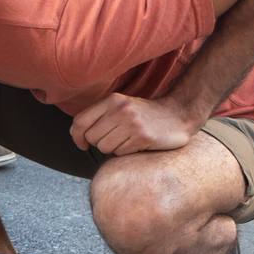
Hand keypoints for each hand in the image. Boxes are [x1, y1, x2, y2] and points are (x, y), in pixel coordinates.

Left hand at [68, 93, 198, 155]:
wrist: (178, 114)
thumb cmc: (145, 114)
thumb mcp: (122, 106)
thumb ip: (100, 115)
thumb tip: (76, 133)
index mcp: (112, 100)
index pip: (80, 121)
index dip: (76, 136)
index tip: (81, 144)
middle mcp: (120, 110)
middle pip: (92, 137)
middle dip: (99, 143)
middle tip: (115, 138)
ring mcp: (131, 123)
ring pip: (104, 147)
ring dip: (113, 148)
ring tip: (127, 139)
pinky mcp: (142, 137)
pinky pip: (120, 153)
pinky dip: (125, 152)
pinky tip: (137, 143)